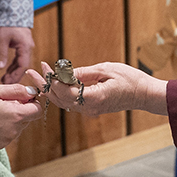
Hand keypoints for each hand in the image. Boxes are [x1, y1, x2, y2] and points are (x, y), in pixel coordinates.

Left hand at [0, 26, 35, 84]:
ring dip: (13, 72)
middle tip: (5, 84)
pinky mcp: (22, 46)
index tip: (7, 83)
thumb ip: (1, 54)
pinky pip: (19, 59)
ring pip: (21, 63)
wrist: (12, 12)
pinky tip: (7, 71)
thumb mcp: (2, 39)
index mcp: (25, 47)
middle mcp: (28, 48)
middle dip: (14, 76)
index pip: (23, 66)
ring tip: (4, 80)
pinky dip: (13, 66)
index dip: (16, 75)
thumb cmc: (8, 24)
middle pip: (23, 66)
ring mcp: (26, 47)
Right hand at [0, 83, 41, 149]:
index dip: (32, 102)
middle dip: (20, 110)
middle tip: (1, 103)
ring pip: (17, 127)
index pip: (37, 110)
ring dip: (11, 119)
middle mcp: (13, 131)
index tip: (21, 96)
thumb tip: (32, 91)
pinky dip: (2, 129)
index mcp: (15, 115)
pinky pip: (6, 136)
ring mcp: (5, 141)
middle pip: (28, 119)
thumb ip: (16, 90)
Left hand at [38, 61, 166, 115]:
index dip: (52, 79)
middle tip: (32, 72)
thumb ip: (83, 72)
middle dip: (44, 85)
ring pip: (63, 102)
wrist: (145, 95)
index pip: (64, 91)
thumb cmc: (130, 80)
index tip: (44, 66)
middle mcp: (88, 107)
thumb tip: (64, 72)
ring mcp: (89, 109)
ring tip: (38, 77)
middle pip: (59, 99)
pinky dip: (60, 93)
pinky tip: (53, 84)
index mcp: (92, 98)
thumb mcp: (106, 69)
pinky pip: (71, 102)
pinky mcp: (91, 107)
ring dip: (50, 89)